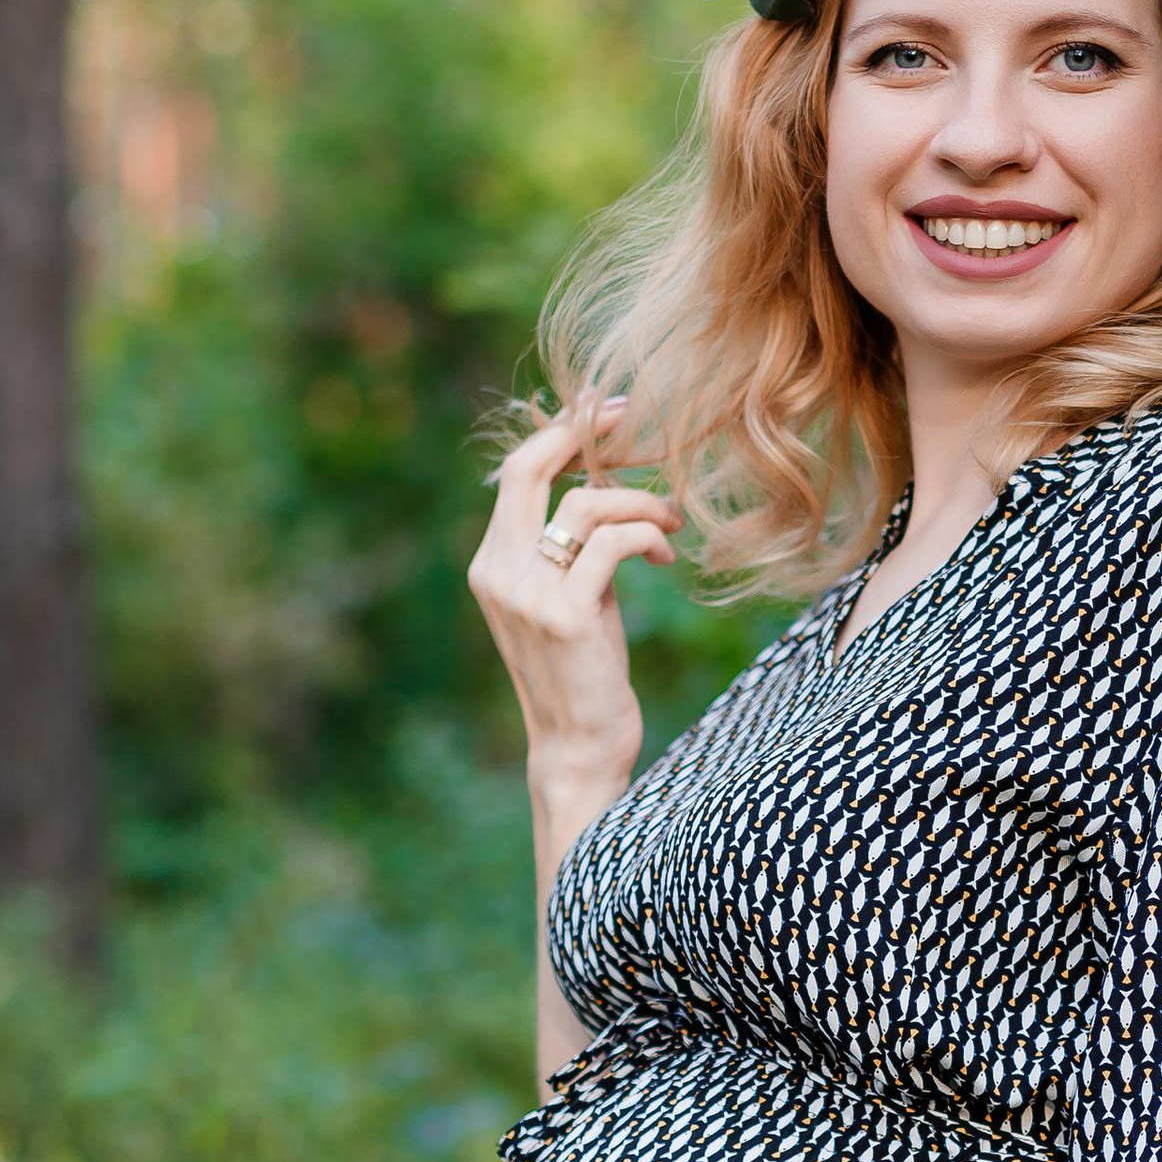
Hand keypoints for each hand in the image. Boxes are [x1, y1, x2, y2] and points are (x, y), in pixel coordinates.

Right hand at [468, 402, 679, 796]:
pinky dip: (648, 538)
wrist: (577, 747)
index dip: (561, 433)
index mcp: (491, 563)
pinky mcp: (564, 615)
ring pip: (586, 504)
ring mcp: (526, 594)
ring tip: (670, 526)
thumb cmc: (583, 671)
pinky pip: (612, 544)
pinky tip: (665, 558)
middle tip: (632, 419)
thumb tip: (611, 489)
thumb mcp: (571, 597)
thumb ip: (572, 548)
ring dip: (641, 504)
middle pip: (531, 467)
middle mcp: (497, 572)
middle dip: (584, 432)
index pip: (516, 472)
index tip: (608, 414)